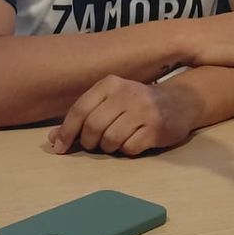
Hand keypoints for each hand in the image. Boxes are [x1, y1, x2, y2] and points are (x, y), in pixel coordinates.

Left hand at [49, 76, 194, 155]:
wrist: (179, 102)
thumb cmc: (136, 104)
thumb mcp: (109, 102)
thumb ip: (82, 117)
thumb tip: (53, 138)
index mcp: (110, 84)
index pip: (80, 109)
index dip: (66, 131)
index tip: (59, 148)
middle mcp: (126, 94)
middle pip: (93, 126)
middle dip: (88, 142)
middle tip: (94, 145)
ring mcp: (143, 111)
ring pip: (110, 139)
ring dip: (108, 147)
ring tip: (116, 141)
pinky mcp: (156, 128)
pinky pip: (129, 148)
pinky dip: (127, 150)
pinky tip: (133, 141)